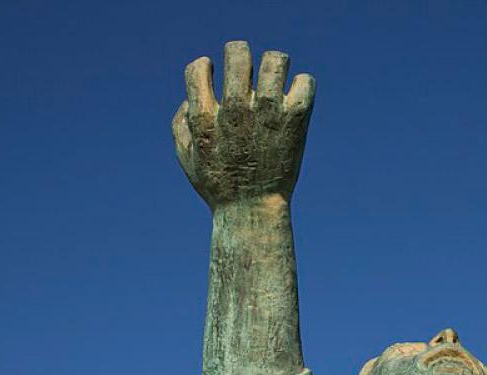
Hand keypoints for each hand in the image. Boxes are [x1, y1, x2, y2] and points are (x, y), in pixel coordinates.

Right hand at [172, 42, 315, 209]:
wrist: (251, 211)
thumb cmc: (218, 186)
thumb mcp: (187, 157)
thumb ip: (181, 123)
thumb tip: (191, 98)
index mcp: (205, 115)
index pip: (199, 67)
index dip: (206, 66)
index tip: (215, 77)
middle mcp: (235, 108)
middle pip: (238, 52)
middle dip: (240, 56)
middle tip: (248, 72)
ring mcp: (267, 112)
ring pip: (275, 59)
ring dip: (274, 66)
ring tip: (275, 80)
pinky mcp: (295, 119)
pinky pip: (305, 81)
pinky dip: (302, 85)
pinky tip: (295, 98)